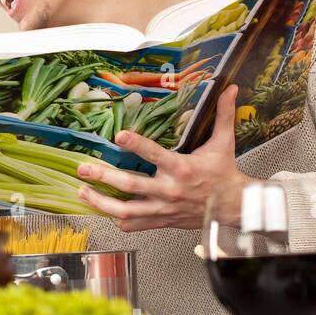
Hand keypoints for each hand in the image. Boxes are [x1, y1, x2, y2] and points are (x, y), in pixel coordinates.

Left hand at [76, 84, 248, 231]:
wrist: (232, 206)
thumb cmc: (224, 173)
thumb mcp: (224, 142)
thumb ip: (223, 115)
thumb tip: (229, 89)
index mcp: (183, 169)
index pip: (156, 155)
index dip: (137, 144)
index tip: (119, 135)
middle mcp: (170, 190)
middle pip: (132, 185)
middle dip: (104, 177)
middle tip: (84, 169)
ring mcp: (163, 208)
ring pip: (127, 211)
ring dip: (101, 202)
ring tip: (83, 192)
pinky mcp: (161, 220)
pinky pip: (134, 225)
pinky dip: (117, 220)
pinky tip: (102, 210)